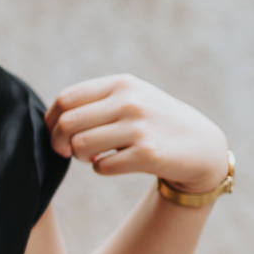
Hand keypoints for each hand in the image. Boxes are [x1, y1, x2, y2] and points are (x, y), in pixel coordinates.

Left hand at [46, 74, 228, 193]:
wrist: (202, 146)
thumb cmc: (156, 122)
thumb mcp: (132, 97)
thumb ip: (96, 101)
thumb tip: (54, 122)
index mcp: (121, 84)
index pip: (66, 99)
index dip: (51, 121)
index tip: (54, 133)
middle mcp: (129, 101)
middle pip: (67, 123)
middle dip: (59, 142)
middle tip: (66, 151)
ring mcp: (139, 127)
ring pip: (81, 145)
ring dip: (80, 157)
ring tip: (93, 156)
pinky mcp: (148, 153)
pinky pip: (102, 167)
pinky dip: (101, 169)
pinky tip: (113, 164)